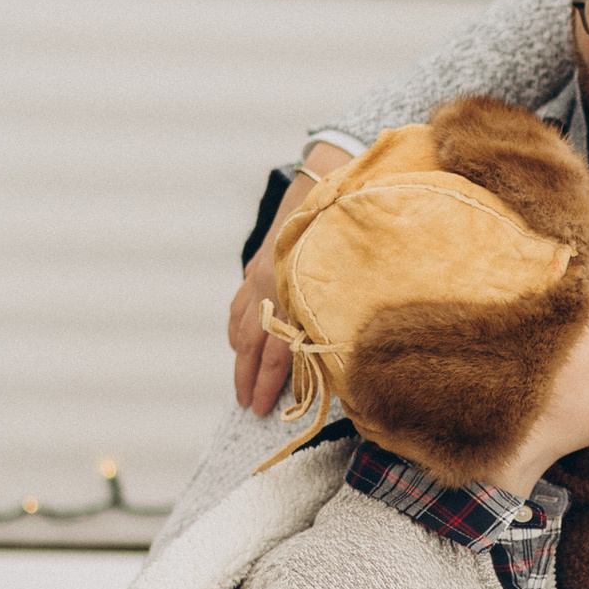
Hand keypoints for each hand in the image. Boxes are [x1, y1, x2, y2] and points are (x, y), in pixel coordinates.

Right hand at [228, 143, 352, 413]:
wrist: (328, 180)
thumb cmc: (345, 230)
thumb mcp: (350, 273)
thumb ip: (342, 311)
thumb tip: (351, 351)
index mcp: (293, 293)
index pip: (278, 351)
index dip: (269, 383)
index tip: (263, 408)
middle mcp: (270, 286)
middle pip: (254, 344)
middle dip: (250, 378)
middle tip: (248, 406)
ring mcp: (260, 275)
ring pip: (243, 325)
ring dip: (241, 357)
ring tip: (242, 383)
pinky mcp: (259, 266)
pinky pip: (241, 304)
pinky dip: (238, 326)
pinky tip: (237, 340)